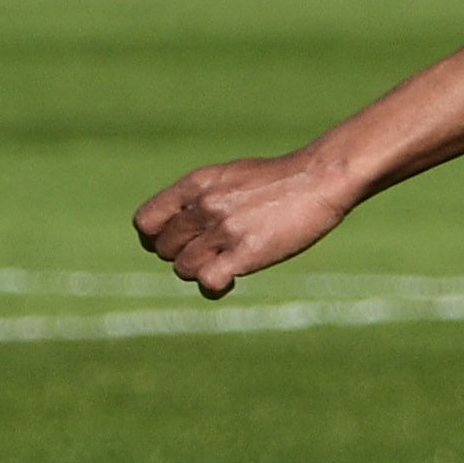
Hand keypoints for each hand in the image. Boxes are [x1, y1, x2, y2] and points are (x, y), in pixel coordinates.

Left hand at [134, 149, 357, 296]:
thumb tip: (179, 221)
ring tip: (224, 264)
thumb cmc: (278, 179)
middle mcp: (205, 205)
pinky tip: (231, 280)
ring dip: (200, 271)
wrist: (318, 179)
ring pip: (183, 268)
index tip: (176, 242)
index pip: (145, 221)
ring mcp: (224, 229)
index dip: (155, 237)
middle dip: (181, 255)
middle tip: (209, 252)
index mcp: (196, 184)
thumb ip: (201, 196)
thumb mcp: (230, 175)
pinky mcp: (246, 252)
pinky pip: (208, 282)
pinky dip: (214, 287)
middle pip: (163, 248)